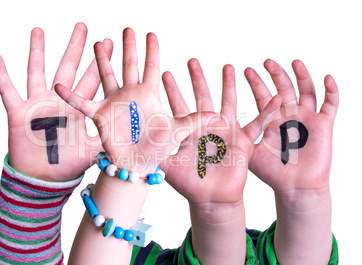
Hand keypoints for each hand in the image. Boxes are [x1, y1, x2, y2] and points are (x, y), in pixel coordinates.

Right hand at [0, 23, 112, 180]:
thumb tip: (137, 137)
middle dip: (75, 48)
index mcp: (79, 109)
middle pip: (68, 69)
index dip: (99, 62)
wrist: (43, 179)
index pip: (92, 81)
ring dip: (38, 52)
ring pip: (38, 72)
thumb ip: (110, 140)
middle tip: (83, 27)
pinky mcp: (19, 112)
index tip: (108, 43)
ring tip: (38, 30)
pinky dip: (2, 76)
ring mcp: (39, 104)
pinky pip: (8, 91)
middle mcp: (60, 102)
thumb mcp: (93, 151)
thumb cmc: (68, 164)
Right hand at [55, 28, 191, 173]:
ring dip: (102, 60)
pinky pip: (82, 104)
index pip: (151, 66)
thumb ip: (196, 121)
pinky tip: (60, 87)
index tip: (151, 33)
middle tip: (128, 28)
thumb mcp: (178, 131)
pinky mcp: (99, 116)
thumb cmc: (158, 148)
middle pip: (129, 64)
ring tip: (98, 43)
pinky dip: (71, 96)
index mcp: (149, 95)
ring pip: (106, 75)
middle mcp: (130, 95)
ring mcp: (113, 103)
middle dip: (128, 46)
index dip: (151, 50)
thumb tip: (220, 116)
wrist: (138, 164)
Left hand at [162, 58, 280, 205]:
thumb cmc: (190, 184)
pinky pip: (258, 123)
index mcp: (190, 131)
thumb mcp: (169, 165)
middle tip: (192, 60)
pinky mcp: (243, 140)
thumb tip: (134, 139)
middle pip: (202, 97)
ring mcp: (226, 131)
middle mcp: (207, 127)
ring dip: (229, 85)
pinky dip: (268, 111)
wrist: (212, 198)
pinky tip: (277, 96)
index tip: (165, 73)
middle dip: (198, 79)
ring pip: (228, 102)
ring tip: (229, 67)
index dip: (172, 91)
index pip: (179, 105)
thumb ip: (154, 150)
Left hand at [245, 59, 338, 197]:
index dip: (256, 83)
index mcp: (271, 120)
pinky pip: (330, 104)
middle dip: (275, 75)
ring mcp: (307, 118)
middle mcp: (289, 115)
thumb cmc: (272, 172)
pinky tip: (327, 78)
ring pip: (306, 91)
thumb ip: (238, 137)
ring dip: (302, 76)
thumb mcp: (250, 151)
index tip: (246, 70)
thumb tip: (217, 126)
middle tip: (266, 62)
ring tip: (294, 62)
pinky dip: (331, 91)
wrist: (295, 187)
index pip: (263, 96)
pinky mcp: (323, 125)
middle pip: (284, 88)